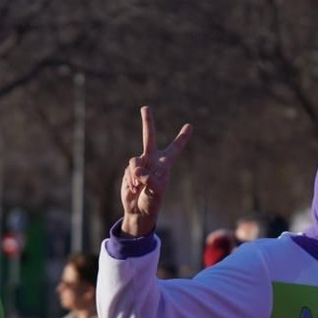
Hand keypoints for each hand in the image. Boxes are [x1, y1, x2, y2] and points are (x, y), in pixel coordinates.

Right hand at [119, 106, 192, 237]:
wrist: (138, 210)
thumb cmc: (152, 202)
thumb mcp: (156, 192)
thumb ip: (149, 179)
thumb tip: (137, 170)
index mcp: (164, 164)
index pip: (175, 148)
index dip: (182, 137)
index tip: (190, 126)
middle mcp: (152, 160)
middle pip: (149, 137)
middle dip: (147, 122)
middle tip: (145, 107)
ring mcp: (139, 164)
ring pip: (134, 161)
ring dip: (136, 173)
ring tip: (139, 187)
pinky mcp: (129, 170)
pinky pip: (128, 171)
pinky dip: (130, 181)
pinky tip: (133, 189)